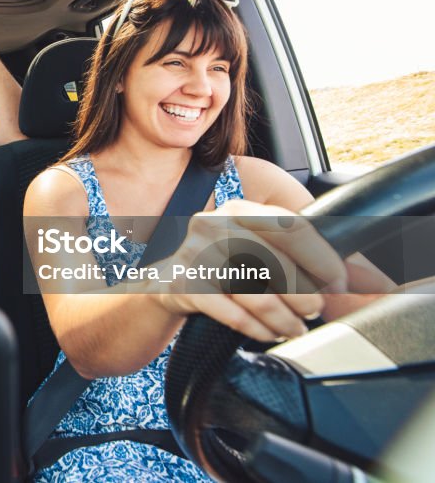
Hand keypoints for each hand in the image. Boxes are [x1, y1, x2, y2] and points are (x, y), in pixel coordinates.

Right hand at [155, 200, 347, 342]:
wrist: (166, 285)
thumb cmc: (223, 268)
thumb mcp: (263, 253)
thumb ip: (314, 262)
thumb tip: (376, 280)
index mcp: (240, 210)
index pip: (290, 227)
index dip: (321, 258)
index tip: (338, 283)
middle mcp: (214, 224)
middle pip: (273, 261)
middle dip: (303, 294)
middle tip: (314, 311)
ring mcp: (194, 254)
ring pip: (253, 290)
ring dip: (282, 317)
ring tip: (293, 328)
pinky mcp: (182, 284)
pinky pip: (230, 312)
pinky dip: (255, 328)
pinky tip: (267, 333)